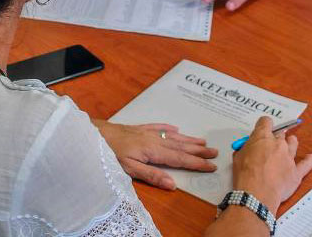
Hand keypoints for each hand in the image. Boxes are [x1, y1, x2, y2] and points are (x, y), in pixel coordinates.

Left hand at [94, 121, 217, 189]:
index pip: (180, 159)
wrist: (97, 134)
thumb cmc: (111, 153)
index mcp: (153, 151)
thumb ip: (152, 176)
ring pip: (172, 136)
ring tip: (202, 142)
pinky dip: (168, 128)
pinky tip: (175, 129)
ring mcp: (146, 132)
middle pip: (180, 146)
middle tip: (214, 152)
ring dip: (188, 140)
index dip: (197, 163)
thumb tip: (173, 184)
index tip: (211, 166)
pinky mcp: (138, 128)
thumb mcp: (130, 169)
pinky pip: (157, 126)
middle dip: (198, 150)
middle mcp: (153, 139)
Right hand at [233, 116, 311, 213]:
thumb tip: (250, 148)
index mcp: (262, 136)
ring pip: (293, 144)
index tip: (262, 128)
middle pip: (280, 134)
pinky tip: (310, 157)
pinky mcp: (296, 172)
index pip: (266, 121)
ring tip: (289, 143)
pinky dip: (308, 161)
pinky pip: (306, 164)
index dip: (264, 124)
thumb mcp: (238, 155)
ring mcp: (289, 158)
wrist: (257, 193)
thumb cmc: (245, 173)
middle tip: (270, 143)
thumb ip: (247, 147)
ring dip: (290, 143)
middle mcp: (278, 144)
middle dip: (275, 137)